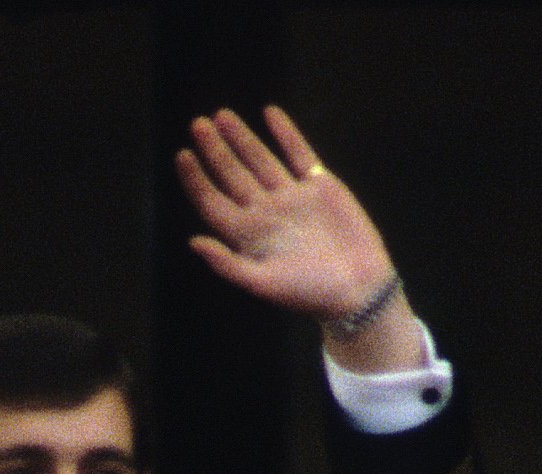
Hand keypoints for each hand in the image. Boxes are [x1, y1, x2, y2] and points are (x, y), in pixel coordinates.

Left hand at [173, 106, 420, 367]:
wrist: (358, 288)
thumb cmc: (309, 293)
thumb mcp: (263, 284)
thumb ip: (227, 264)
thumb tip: (193, 242)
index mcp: (248, 235)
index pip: (213, 201)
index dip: (196, 179)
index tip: (182, 155)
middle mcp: (265, 212)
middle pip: (232, 175)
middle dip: (215, 150)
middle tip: (197, 124)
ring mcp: (291, 197)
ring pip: (260, 159)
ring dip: (242, 138)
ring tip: (221, 116)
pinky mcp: (319, 186)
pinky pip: (299, 153)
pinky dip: (285, 133)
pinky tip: (269, 113)